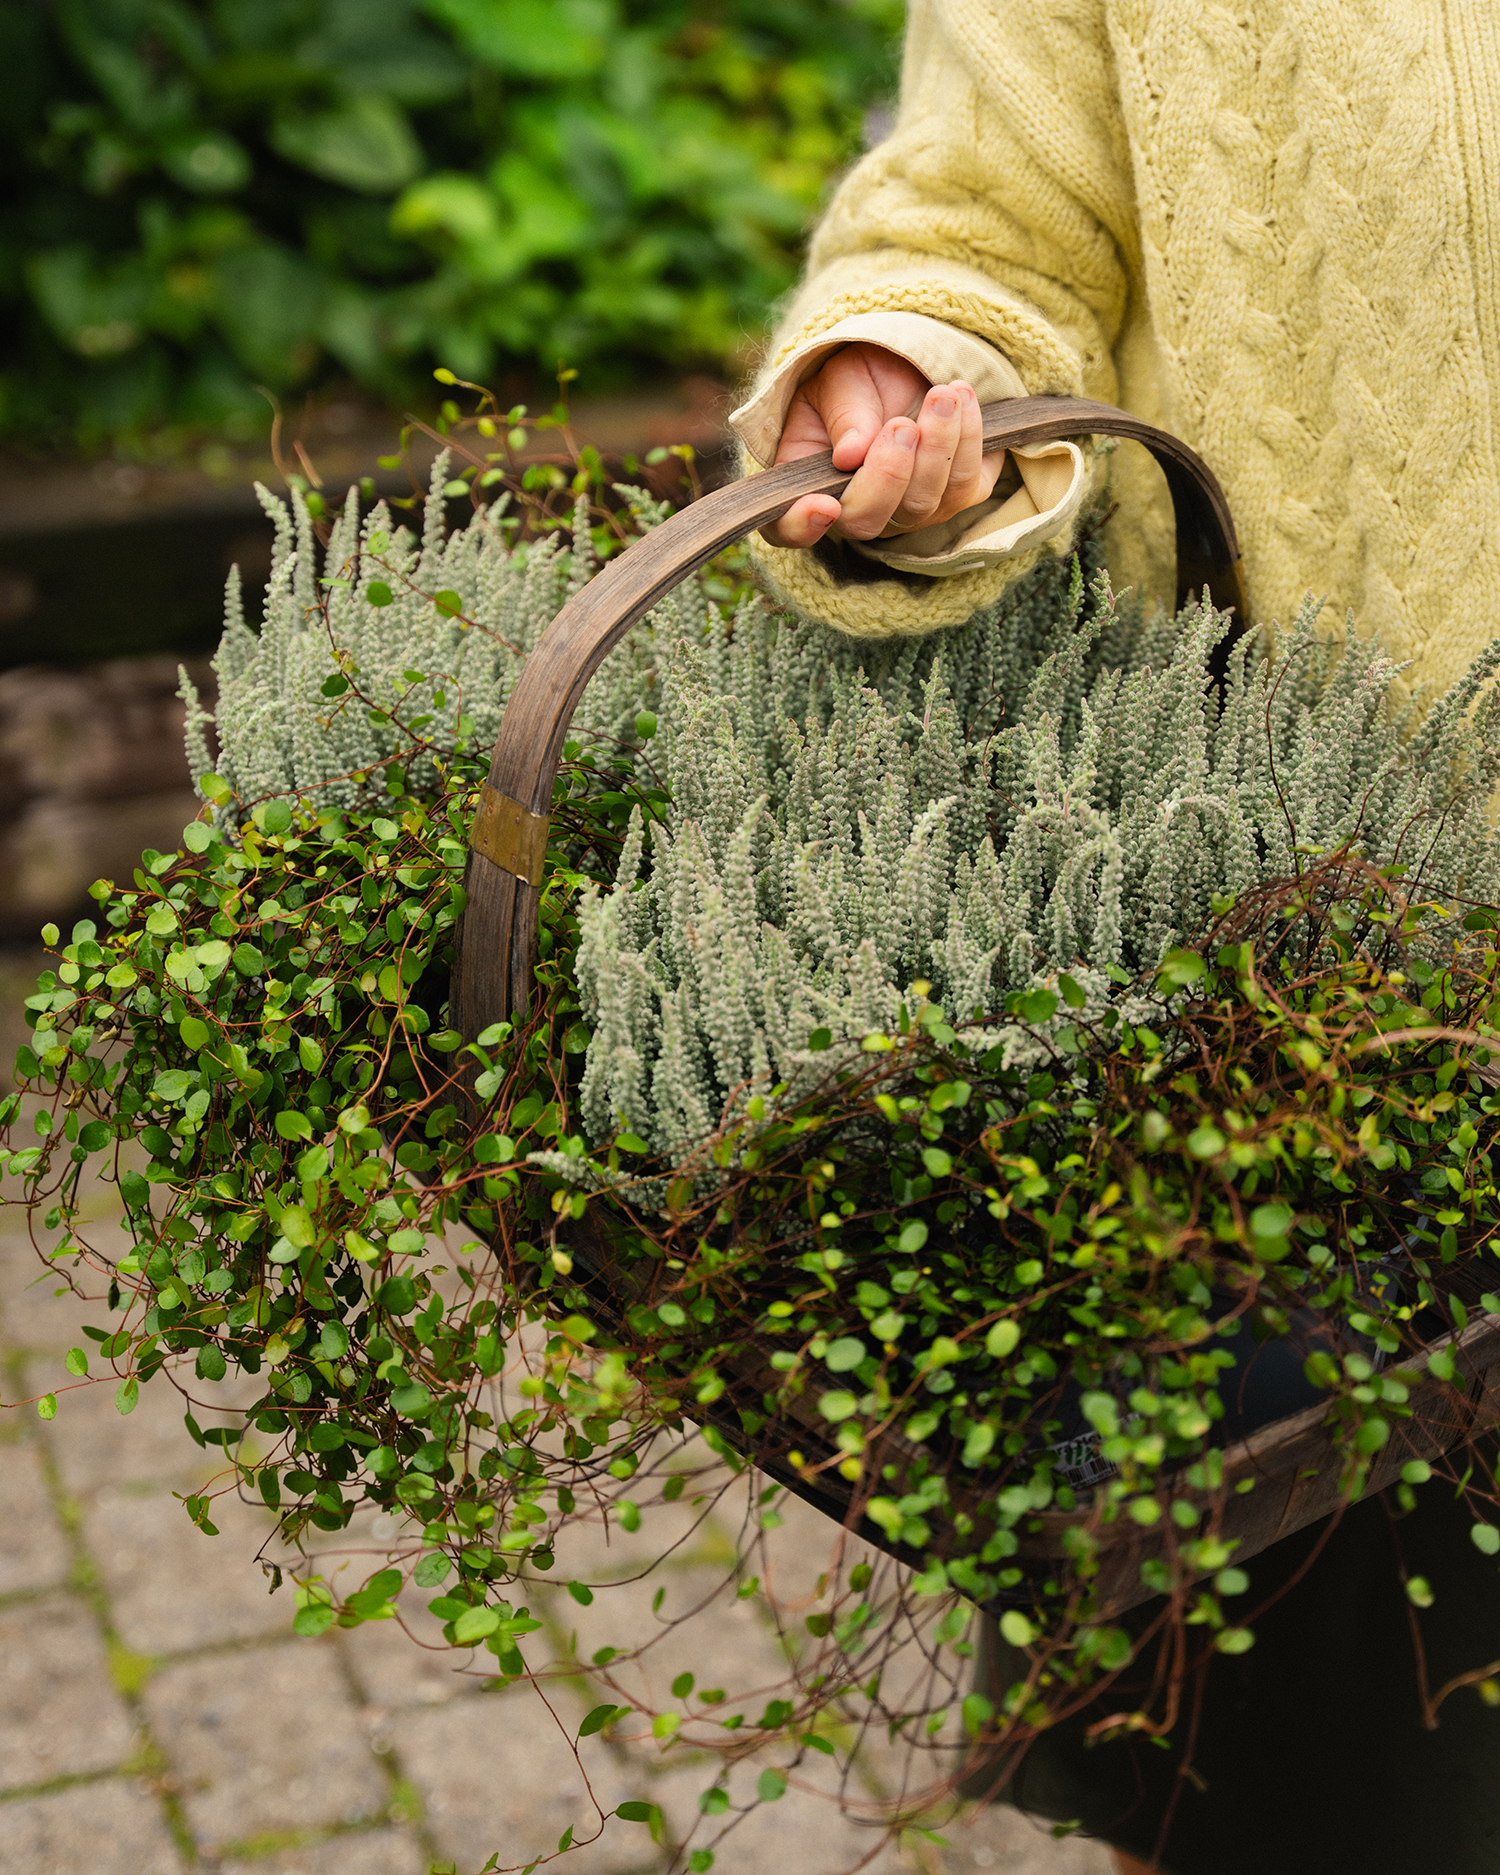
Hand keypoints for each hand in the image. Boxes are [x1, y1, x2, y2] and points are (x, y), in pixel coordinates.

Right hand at [759, 343, 1004, 549]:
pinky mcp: (954, 498)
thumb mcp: (838, 379)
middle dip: (889, 474)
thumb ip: (843, 413)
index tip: (824, 505)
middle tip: (902, 424)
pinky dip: (968, 438)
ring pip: (922, 504)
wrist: (910, 366)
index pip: (789, 528)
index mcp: (807, 485)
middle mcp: (856, 511)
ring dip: (937, 447)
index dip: (802, 525)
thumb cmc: (859, 378)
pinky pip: (965, 485)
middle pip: (867, 521)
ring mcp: (906, 513)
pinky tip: (962, 397)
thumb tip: (851, 453)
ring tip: (942, 395)